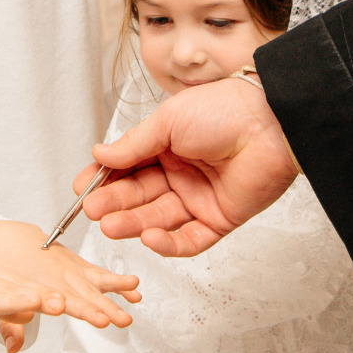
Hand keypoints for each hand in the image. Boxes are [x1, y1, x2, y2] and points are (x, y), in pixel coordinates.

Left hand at [0, 221, 139, 328]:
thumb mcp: (3, 298)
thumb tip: (13, 349)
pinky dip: (118, 282)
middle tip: (123, 320)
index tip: (101, 320)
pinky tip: (135, 292)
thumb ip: (10, 325)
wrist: (13, 237)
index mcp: (45, 285)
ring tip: (136, 297)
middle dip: (107, 307)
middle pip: (88, 295)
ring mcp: (74, 269)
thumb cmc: (9, 266)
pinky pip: (102, 274)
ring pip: (98, 281)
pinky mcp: (80, 265)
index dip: (86, 311)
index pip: (69, 302)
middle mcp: (63, 276)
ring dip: (118, 289)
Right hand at [81, 77, 298, 255]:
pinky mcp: (219, 219)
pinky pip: (189, 239)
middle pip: (139, 195)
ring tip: (110, 225)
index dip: (104, 178)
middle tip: (93, 210)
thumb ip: (133, 144)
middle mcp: (181, 172)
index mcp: (167, 145)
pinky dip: (168, 243)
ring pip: (159, 219)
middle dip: (115, 203)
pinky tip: (149, 238)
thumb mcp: (168, 121)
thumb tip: (100, 155)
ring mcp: (199, 197)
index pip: (128, 167)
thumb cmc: (224, 110)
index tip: (82, 187)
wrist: (270, 124)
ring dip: (133, 224)